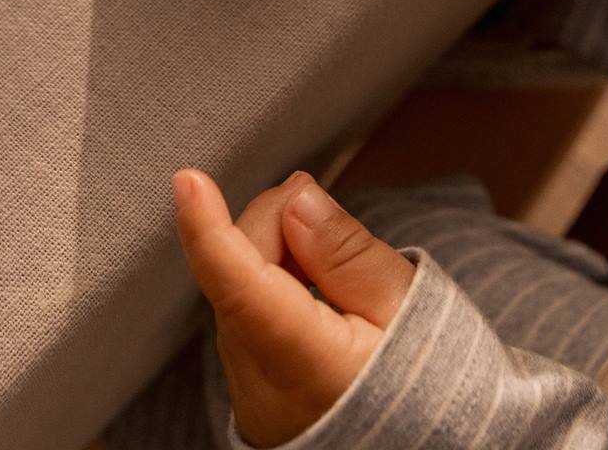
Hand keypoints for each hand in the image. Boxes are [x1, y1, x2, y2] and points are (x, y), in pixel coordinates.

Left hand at [173, 167, 414, 447]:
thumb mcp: (403, 307)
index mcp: (309, 366)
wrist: (407, 438)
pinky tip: (312, 291)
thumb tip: (298, 199)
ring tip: (334, 272)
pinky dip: (270, 282)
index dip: (210, 232)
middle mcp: (260, 383)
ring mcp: (243, 388)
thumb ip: (349, 252)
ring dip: (277, 253)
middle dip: (279, 220)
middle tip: (331, 221)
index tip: (188, 182)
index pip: (243, 291)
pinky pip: (239, 310)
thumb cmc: (418, 376)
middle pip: (242, 265)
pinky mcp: (240, 383)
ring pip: (235, 283)